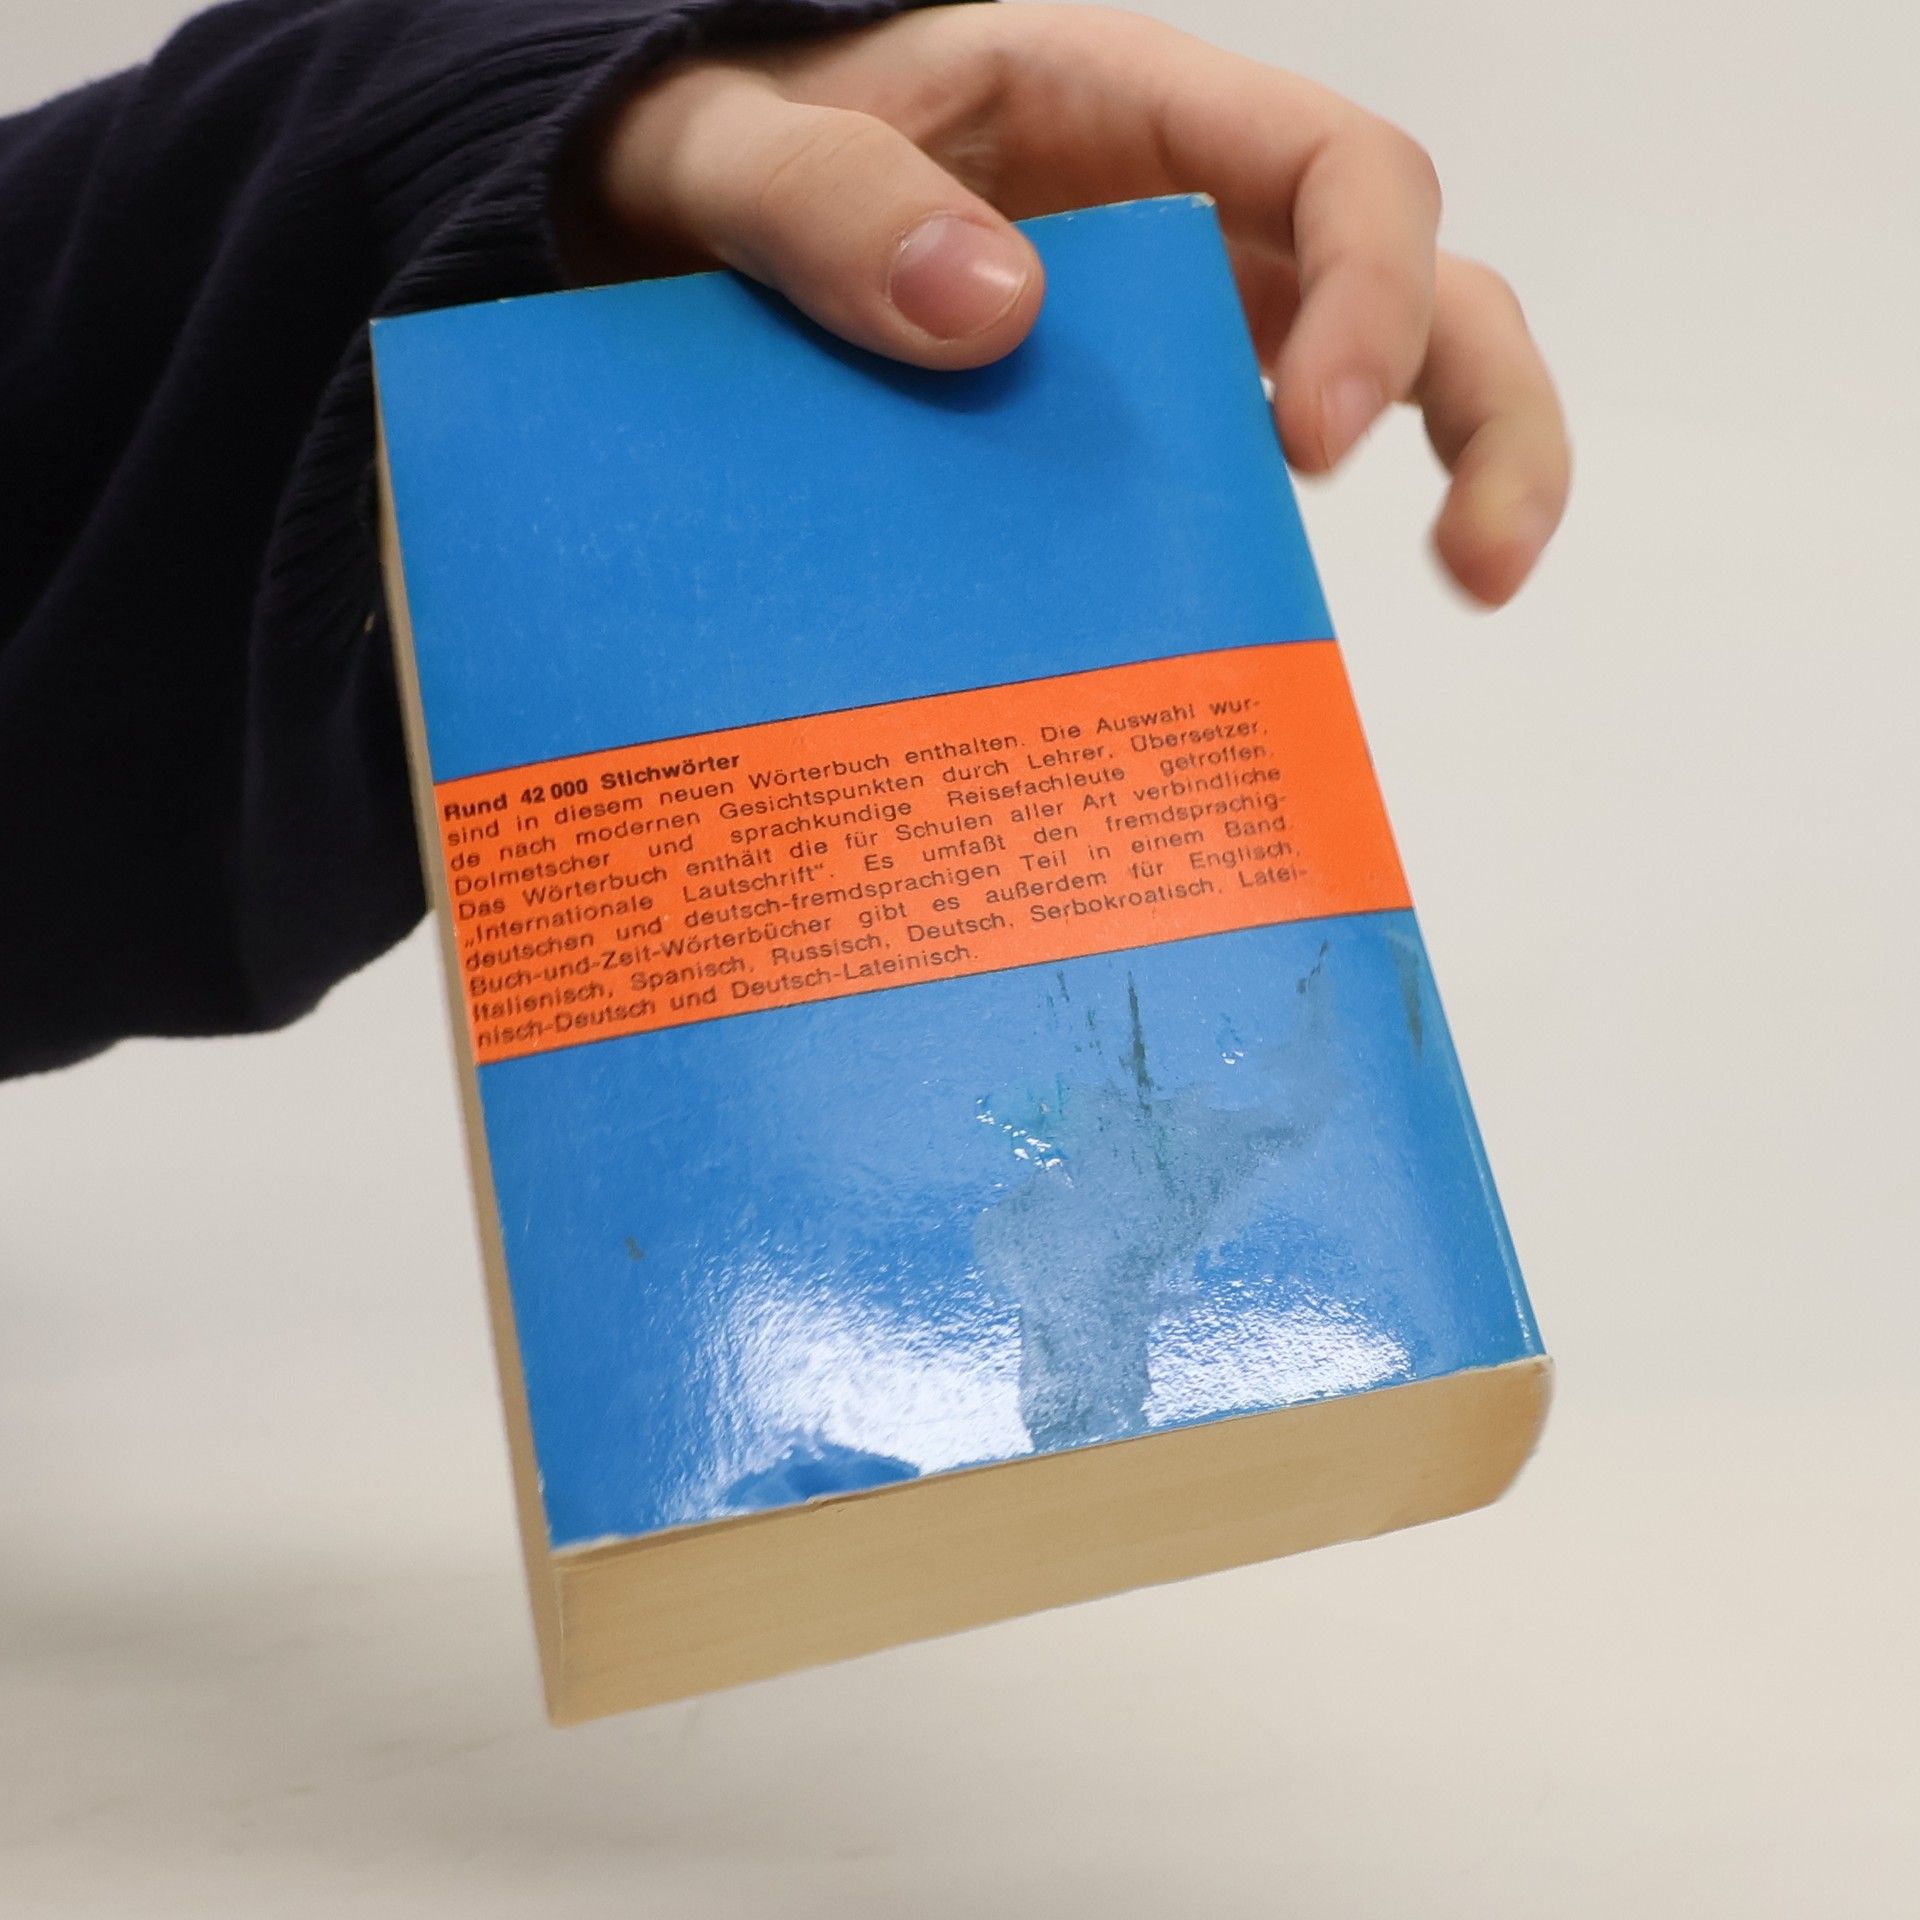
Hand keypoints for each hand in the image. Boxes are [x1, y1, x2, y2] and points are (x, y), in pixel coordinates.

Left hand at [569, 3, 1569, 604]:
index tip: (1324, 443)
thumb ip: (820, 203)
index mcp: (1114, 105)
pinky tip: (1266, 628)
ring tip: (1470, 584)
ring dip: (1458, 464)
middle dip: (1482, 404)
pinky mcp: (1132, 420)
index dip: (1375, 292)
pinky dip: (1283, 543)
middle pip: (1418, 271)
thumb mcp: (718, 147)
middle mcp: (1181, 210)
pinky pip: (1247, 469)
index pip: (1332, 167)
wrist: (665, 229)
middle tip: (1478, 560)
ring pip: (1381, 369)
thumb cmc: (708, 148)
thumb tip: (997, 311)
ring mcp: (1172, 322)